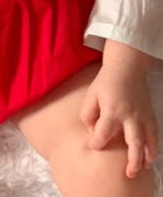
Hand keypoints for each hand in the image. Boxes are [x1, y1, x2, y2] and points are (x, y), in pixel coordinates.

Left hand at [79, 43, 158, 178]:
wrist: (127, 67)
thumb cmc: (106, 81)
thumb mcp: (91, 94)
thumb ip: (87, 114)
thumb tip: (91, 132)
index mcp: (112, 110)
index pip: (103, 133)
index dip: (96, 142)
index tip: (92, 145)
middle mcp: (130, 115)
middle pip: (134, 143)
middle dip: (132, 161)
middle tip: (128, 174)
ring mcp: (143, 116)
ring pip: (149, 141)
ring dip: (146, 157)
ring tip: (141, 169)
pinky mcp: (150, 114)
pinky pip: (155, 134)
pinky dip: (154, 147)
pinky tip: (150, 156)